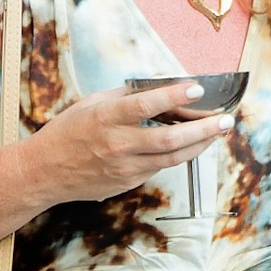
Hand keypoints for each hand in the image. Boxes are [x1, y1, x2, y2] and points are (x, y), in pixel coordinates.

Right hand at [29, 81, 236, 207]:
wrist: (45, 172)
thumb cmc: (68, 132)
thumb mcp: (92, 103)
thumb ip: (126, 96)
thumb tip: (160, 88)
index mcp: (105, 117)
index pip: (146, 104)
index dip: (174, 96)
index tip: (197, 88)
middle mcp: (117, 144)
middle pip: (170, 138)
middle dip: (203, 129)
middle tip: (226, 119)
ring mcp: (124, 167)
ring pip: (173, 157)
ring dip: (200, 144)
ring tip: (217, 131)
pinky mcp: (129, 182)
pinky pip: (160, 166)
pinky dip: (178, 154)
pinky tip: (192, 144)